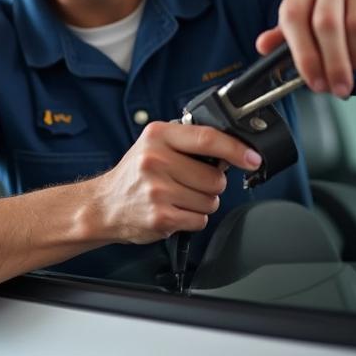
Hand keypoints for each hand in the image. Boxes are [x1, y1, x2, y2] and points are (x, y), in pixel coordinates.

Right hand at [89, 121, 261, 242]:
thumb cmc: (134, 176)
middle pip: (215, 178)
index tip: (252, 158)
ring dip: (200, 203)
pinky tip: (172, 211)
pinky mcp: (161, 217)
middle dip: (210, 185)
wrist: (103, 206)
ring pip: (210, 201)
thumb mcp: (153, 145)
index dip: (236, 149)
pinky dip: (191, 219)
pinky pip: (199, 220)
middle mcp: (154, 160)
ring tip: (176, 198)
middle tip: (186, 183)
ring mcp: (157, 190)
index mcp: (157, 136)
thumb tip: (233, 149)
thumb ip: (187, 142)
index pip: (207, 139)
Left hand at [256, 0, 355, 97]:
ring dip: (354, 57)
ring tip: (352, 72)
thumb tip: (263, 46)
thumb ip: (284, 36)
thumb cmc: (328, 11)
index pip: (294, 18)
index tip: (314, 81)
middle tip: (337, 87)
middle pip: (327, 24)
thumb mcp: (303, 20)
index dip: (303, 55)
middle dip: (332, 63)